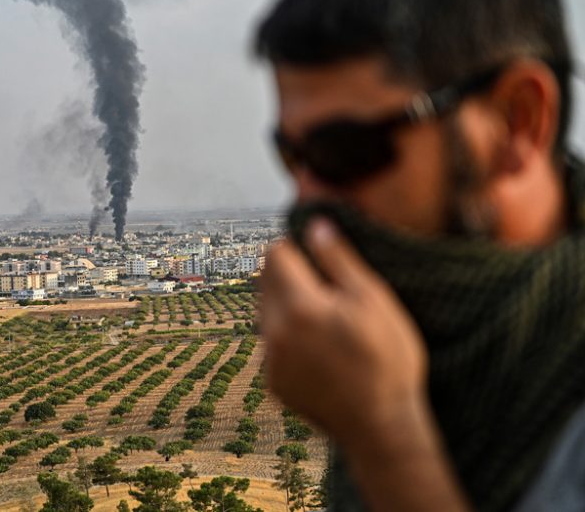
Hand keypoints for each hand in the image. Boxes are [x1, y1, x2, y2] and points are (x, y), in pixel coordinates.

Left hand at [261, 217, 428, 448]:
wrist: (381, 427)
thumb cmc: (386, 359)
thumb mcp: (373, 300)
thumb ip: (339, 260)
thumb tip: (315, 225)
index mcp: (299, 306)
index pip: (275, 254)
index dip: (297, 248)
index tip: (318, 257)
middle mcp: (274, 331)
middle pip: (265, 281)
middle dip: (289, 275)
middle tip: (327, 290)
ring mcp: (270, 360)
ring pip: (266, 312)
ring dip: (287, 306)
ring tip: (327, 322)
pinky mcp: (273, 382)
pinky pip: (271, 345)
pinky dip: (288, 339)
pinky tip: (321, 351)